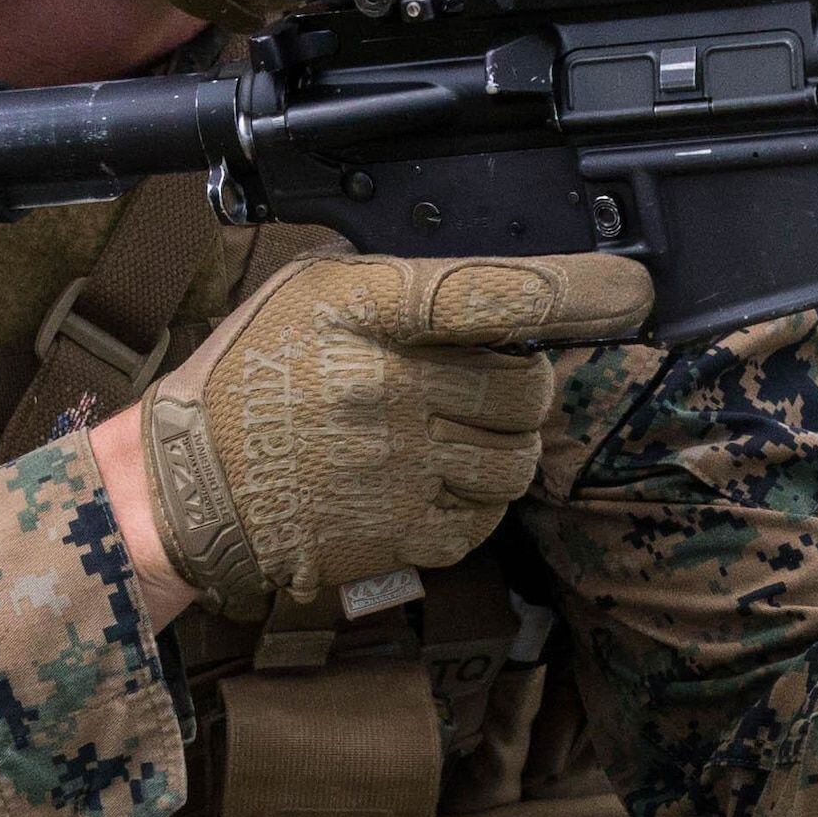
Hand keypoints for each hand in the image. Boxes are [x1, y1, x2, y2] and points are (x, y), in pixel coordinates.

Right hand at [131, 252, 651, 621]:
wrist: (188, 485)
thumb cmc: (254, 374)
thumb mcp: (312, 290)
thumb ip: (406, 283)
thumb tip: (510, 288)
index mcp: (366, 311)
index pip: (498, 293)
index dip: (579, 292)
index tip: (629, 291)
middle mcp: (387, 387)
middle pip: (527, 385)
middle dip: (527, 383)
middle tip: (491, 382)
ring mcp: (397, 467)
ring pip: (518, 457)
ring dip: (505, 445)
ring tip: (455, 434)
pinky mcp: (400, 533)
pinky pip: (486, 518)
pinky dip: (474, 502)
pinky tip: (428, 481)